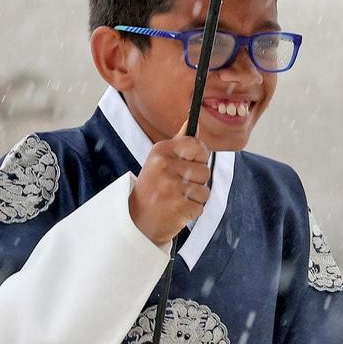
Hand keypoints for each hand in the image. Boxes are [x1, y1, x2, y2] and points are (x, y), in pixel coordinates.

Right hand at [128, 128, 210, 246]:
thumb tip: (192, 124)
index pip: (197, 145)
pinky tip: (177, 210)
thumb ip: (179, 143)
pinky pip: (201, 206)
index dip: (200, 156)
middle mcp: (165, 167)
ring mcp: (172, 187)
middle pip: (205, 170)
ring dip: (195, 198)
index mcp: (161, 151)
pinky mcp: (178, 207)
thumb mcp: (160, 161)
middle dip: (197, 181)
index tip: (191, 163)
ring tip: (177, 198)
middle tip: (178, 186)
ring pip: (205, 190)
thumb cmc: (153, 187)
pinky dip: (192, 211)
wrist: (137, 220)